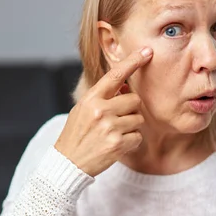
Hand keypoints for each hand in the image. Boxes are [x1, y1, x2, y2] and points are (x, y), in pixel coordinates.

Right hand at [55, 47, 152, 176]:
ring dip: (131, 127)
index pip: (115, 75)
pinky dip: (131, 142)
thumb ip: (102, 97)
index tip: (147, 52)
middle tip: (118, 120)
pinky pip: (138, 137)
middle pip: (135, 100)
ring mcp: (110, 128)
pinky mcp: (117, 144)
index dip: (133, 62)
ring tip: (114, 134)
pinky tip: (116, 145)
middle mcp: (101, 111)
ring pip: (138, 119)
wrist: (68, 163)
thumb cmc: (77, 135)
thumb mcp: (83, 110)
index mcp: (91, 99)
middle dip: (131, 110)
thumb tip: (126, 87)